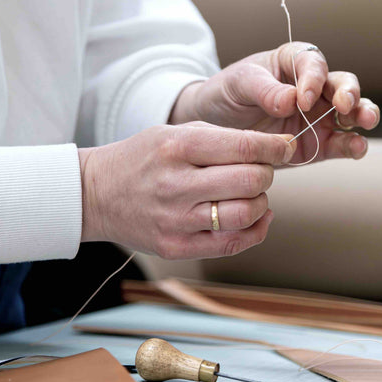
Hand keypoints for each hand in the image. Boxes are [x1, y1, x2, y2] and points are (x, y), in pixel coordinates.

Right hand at [78, 123, 293, 258]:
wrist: (96, 194)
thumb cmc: (143, 159)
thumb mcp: (174, 133)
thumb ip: (222, 138)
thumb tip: (275, 148)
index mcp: (177, 147)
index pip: (245, 147)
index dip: (276, 148)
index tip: (286, 147)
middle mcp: (176, 185)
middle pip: (251, 181)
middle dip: (266, 174)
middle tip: (261, 171)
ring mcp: (176, 220)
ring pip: (245, 214)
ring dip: (261, 203)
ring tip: (252, 195)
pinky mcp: (176, 247)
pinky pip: (231, 244)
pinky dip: (255, 231)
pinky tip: (256, 218)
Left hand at [170, 43, 379, 164]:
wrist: (215, 126)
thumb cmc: (227, 94)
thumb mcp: (239, 84)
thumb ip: (265, 89)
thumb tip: (291, 100)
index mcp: (293, 62)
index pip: (312, 63)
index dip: (313, 79)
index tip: (303, 98)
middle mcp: (313, 87)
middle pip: (342, 84)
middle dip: (349, 92)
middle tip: (345, 105)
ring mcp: (319, 117)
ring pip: (350, 113)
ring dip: (362, 115)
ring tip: (365, 122)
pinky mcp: (318, 144)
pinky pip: (340, 144)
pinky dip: (352, 146)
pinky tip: (357, 148)